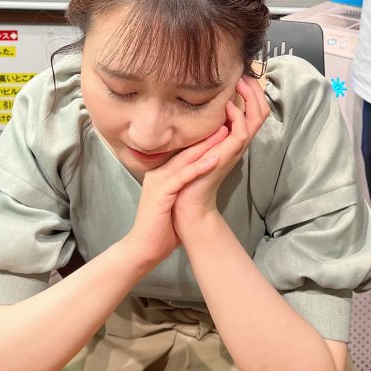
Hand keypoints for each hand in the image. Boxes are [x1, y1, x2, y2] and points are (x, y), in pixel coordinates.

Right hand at [125, 125, 228, 268]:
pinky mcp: (161, 193)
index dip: (204, 141)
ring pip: (185, 160)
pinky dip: (199, 168)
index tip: (221, 130)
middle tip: (227, 122)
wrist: (143, 249)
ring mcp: (158, 182)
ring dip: (207, 147)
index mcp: (161, 174)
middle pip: (186, 151)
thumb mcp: (175, 202)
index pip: (185, 153)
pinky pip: (182, 177)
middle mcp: (158, 173)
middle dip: (208, 137)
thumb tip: (204, 185)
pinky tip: (214, 160)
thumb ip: (185, 189)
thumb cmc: (161, 229)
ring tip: (225, 134)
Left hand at [172, 75, 269, 231]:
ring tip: (239, 82)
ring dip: (250, 96)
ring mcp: (237, 148)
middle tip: (244, 72)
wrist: (186, 203)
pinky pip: (243, 131)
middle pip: (261, 109)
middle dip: (254, 88)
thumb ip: (200, 126)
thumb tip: (191, 103)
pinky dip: (238, 115)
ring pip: (258, 117)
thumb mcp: (195, 143)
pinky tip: (227, 105)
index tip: (239, 72)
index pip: (253, 108)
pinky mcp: (229, 155)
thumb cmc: (187, 173)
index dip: (250, 89)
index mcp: (233, 136)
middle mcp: (239, 140)